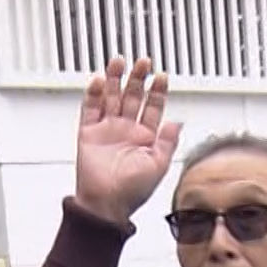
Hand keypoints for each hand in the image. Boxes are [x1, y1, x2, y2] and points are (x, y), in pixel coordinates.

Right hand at [74, 56, 182, 224]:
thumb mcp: (158, 165)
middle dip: (138, 78)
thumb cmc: (132, 192)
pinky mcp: (88, 133)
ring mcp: (107, 130)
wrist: (105, 204)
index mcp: (144, 138)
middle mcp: (126, 131)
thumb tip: (178, 122)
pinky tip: (100, 80)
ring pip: (111, 97)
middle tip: (143, 62)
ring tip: (120, 62)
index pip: (153, 107)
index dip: (157, 91)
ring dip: (116, 79)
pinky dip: (94, 94)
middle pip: (132, 96)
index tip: (161, 76)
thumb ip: (168, 142)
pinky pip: (90, 109)